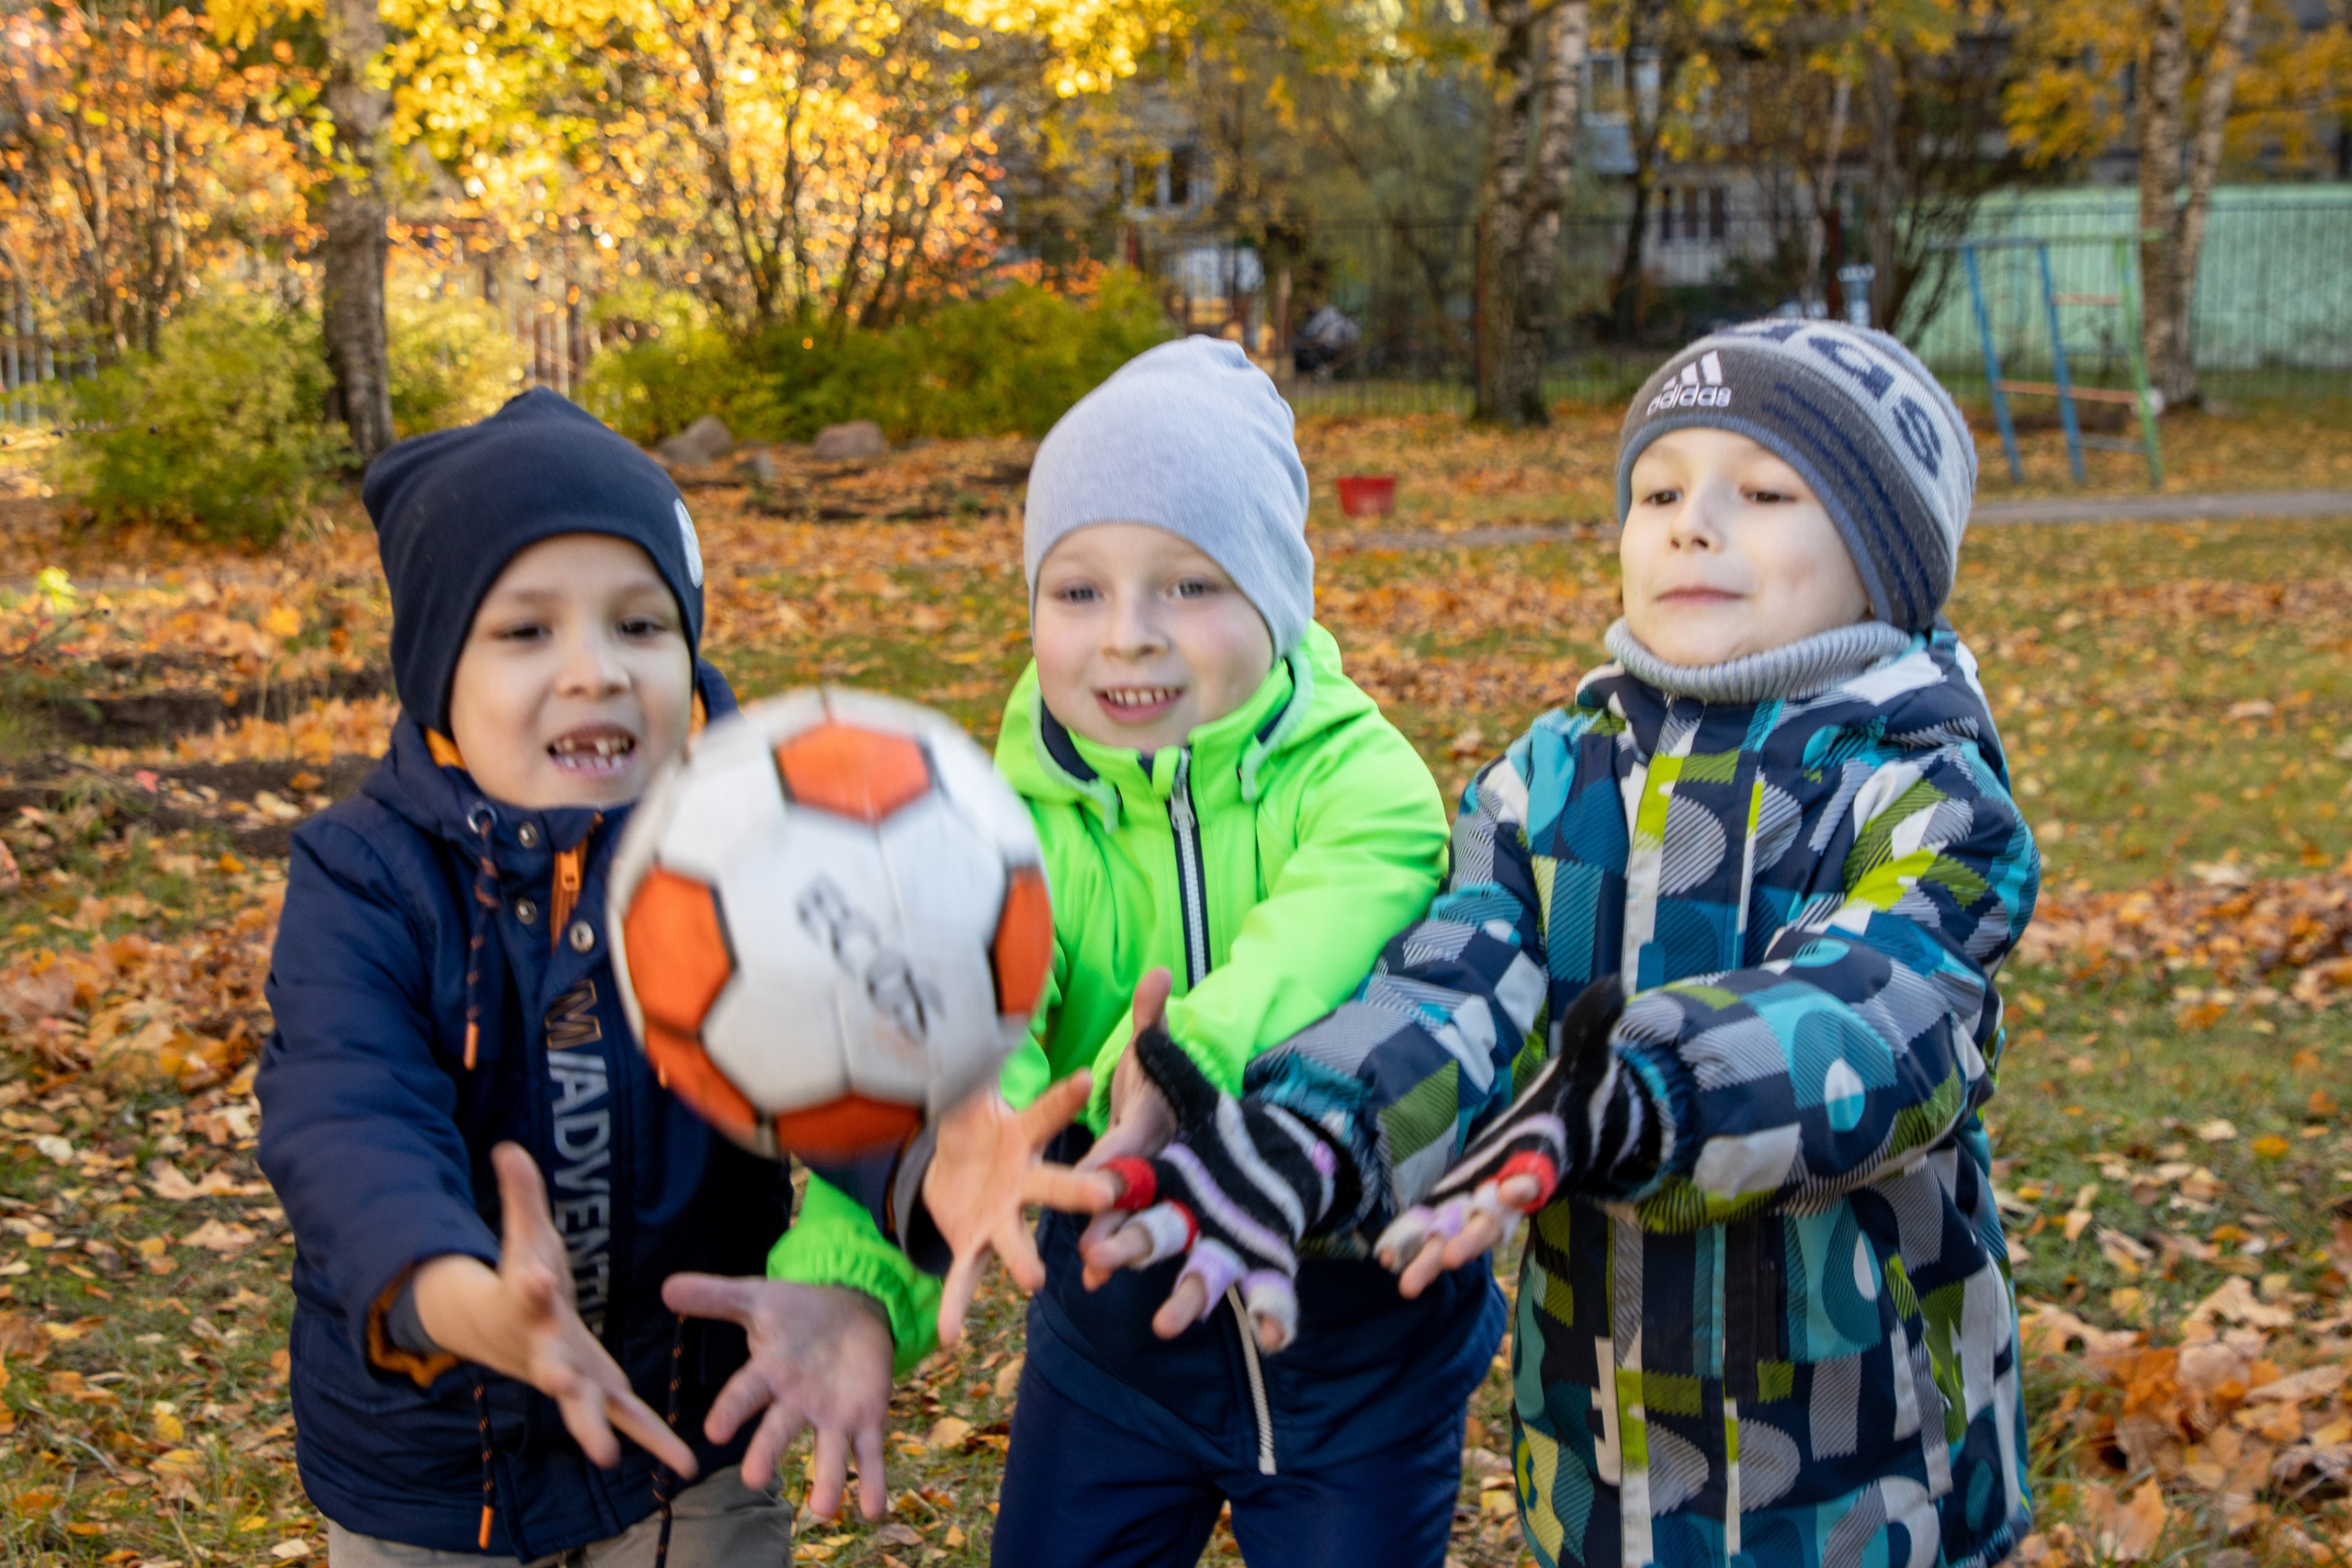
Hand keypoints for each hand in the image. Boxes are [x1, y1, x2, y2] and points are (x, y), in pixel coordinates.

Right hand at [414, 1143, 695, 1476]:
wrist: (500, 1330)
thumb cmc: (520, 1275)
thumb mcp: (523, 1233)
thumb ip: (521, 1194)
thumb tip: (507, 1146)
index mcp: (530, 1304)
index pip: (527, 1288)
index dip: (532, 1282)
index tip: (537, 1279)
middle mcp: (548, 1348)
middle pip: (551, 1367)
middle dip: (557, 1379)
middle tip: (559, 1385)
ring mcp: (573, 1377)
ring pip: (586, 1408)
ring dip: (599, 1429)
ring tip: (608, 1454)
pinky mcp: (599, 1392)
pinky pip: (630, 1420)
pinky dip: (654, 1442)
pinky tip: (684, 1465)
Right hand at [662, 1275, 893, 1519]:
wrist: (851, 1309)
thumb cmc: (798, 1311)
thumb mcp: (759, 1298)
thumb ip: (716, 1296)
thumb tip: (668, 1287)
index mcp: (770, 1373)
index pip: (745, 1393)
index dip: (732, 1410)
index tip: (716, 1432)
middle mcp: (796, 1403)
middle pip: (779, 1430)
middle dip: (767, 1452)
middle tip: (754, 1480)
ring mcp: (831, 1415)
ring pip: (826, 1452)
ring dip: (826, 1481)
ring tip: (824, 1510)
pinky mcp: (866, 1419)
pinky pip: (868, 1454)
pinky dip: (872, 1481)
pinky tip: (873, 1510)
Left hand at [923, 1071, 1107, 1348]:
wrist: (956, 1171)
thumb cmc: (975, 1125)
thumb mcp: (968, 1092)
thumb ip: (973, 1059)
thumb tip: (980, 1007)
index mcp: (1023, 1137)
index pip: (1047, 1112)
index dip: (1064, 1096)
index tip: (1086, 1077)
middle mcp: (1024, 1182)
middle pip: (1055, 1186)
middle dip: (1078, 1191)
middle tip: (1105, 1193)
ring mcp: (1002, 1219)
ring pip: (1018, 1241)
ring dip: (1025, 1260)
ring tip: (1038, 1281)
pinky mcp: (975, 1247)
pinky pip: (967, 1279)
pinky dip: (958, 1305)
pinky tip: (953, 1337)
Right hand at [1076, 1015, 1342, 1354]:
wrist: (1213, 1145)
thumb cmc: (1171, 1104)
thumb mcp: (1163, 1065)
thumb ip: (1155, 1025)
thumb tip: (1158, 974)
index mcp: (1140, 1157)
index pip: (1112, 1166)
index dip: (1097, 1181)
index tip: (1082, 1195)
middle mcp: (1162, 1201)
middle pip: (1134, 1224)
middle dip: (1115, 1244)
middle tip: (1092, 1267)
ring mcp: (1200, 1232)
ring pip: (1186, 1267)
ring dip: (1180, 1296)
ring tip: (1168, 1324)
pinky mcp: (1241, 1254)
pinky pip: (1253, 1290)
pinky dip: (1265, 1315)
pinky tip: (1276, 1336)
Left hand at [1375, 976, 1628, 1298]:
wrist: (1574, 1128)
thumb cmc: (1577, 1097)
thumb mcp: (1587, 1060)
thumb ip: (1594, 1028)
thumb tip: (1614, 987)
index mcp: (1544, 1154)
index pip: (1536, 1173)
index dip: (1525, 1184)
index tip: (1516, 1190)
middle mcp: (1516, 1184)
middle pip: (1496, 1217)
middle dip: (1472, 1238)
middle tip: (1448, 1260)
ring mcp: (1491, 1197)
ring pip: (1463, 1232)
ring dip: (1436, 1255)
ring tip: (1406, 1283)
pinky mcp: (1468, 1197)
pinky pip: (1441, 1224)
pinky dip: (1418, 1242)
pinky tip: (1384, 1260)